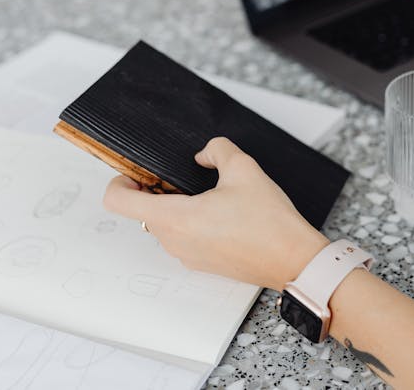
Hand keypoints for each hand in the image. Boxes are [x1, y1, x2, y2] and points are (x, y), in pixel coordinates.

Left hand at [103, 138, 328, 290]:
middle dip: (156, 191)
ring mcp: (188, 257)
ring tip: (210, 195)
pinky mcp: (203, 264)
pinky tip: (224, 213)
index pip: (119, 203)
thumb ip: (217, 149)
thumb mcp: (244, 168)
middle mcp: (175, 242)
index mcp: (176, 218)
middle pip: (144, 213)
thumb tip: (205, 154)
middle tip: (183, 177)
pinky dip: (192, 224)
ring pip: (165, 226)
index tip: (136, 173)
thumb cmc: (270, 222)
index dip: (120, 182)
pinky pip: (184, 239)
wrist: (293, 259)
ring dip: (176, 208)